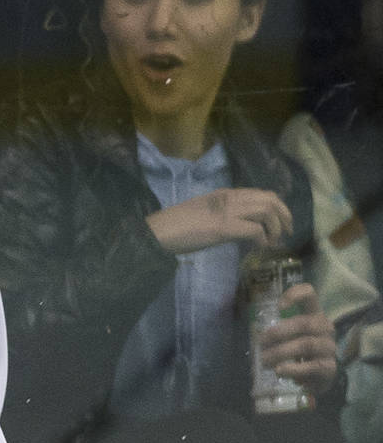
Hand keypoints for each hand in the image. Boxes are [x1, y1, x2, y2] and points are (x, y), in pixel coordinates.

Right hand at [147, 188, 292, 255]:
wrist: (155, 232)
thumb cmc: (172, 228)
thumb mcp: (202, 215)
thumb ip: (221, 216)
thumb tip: (236, 228)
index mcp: (224, 195)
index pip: (261, 193)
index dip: (277, 207)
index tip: (280, 223)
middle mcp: (229, 198)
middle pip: (270, 199)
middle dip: (285, 216)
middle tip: (287, 233)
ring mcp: (227, 212)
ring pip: (267, 211)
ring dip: (276, 228)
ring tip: (274, 242)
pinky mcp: (222, 228)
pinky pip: (254, 230)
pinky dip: (263, 239)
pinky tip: (261, 248)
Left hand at [255, 280, 339, 393]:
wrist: (316, 379)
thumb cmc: (297, 355)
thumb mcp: (286, 340)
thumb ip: (274, 334)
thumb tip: (253, 334)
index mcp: (313, 316)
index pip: (310, 295)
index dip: (295, 294)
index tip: (279, 306)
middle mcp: (325, 328)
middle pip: (304, 323)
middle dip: (278, 333)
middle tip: (261, 344)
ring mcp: (329, 347)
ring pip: (306, 344)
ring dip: (281, 352)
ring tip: (264, 361)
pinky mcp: (329, 367)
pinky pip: (312, 366)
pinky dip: (293, 369)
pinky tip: (279, 371)